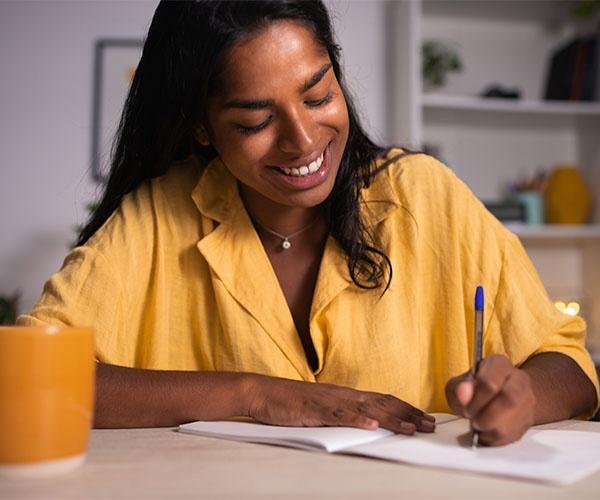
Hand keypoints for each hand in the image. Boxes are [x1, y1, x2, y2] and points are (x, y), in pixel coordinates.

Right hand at [247, 374, 435, 433]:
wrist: (263, 392)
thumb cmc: (291, 403)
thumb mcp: (323, 409)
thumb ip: (343, 414)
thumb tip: (366, 423)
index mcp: (345, 395)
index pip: (382, 399)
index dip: (405, 408)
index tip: (423, 418)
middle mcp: (342, 394)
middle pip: (381, 402)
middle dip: (408, 414)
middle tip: (428, 425)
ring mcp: (329, 401)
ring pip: (366, 408)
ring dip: (390, 418)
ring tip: (410, 428)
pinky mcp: (314, 408)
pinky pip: (338, 414)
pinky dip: (356, 418)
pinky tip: (371, 424)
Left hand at [445, 354, 535, 445]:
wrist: (496, 395)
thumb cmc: (474, 389)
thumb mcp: (459, 383)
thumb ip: (457, 387)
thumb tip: (464, 393)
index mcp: (499, 364)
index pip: (490, 382)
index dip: (475, 400)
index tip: (466, 408)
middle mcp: (518, 380)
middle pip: (509, 400)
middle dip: (486, 416)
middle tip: (474, 421)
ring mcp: (527, 401)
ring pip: (514, 421)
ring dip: (491, 429)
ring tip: (480, 427)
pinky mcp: (528, 420)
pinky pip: (515, 435)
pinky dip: (497, 439)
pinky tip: (487, 434)